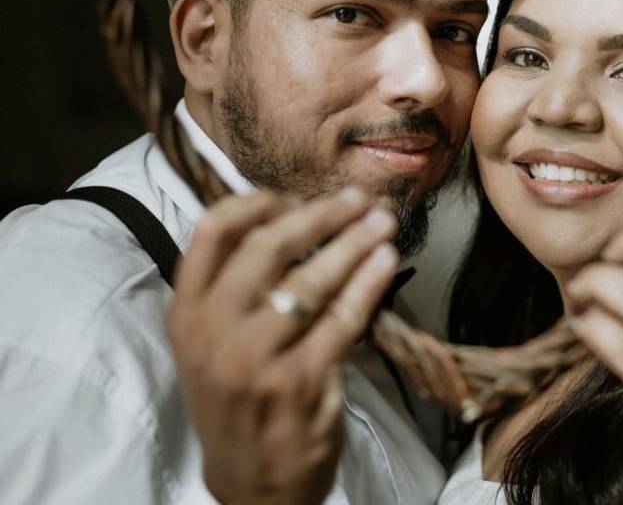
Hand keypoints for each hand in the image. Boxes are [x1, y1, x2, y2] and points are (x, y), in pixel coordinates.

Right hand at [166, 188, 399, 504]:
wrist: (252, 485)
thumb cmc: (240, 402)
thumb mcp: (215, 345)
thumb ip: (238, 288)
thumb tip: (298, 219)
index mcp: (187, 313)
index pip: (213, 231)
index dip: (259, 202)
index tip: (295, 195)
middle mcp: (213, 331)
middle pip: (268, 246)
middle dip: (321, 215)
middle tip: (357, 200)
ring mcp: (255, 358)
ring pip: (311, 280)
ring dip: (353, 242)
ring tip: (382, 223)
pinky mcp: (300, 381)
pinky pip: (343, 319)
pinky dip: (369, 284)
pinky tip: (386, 263)